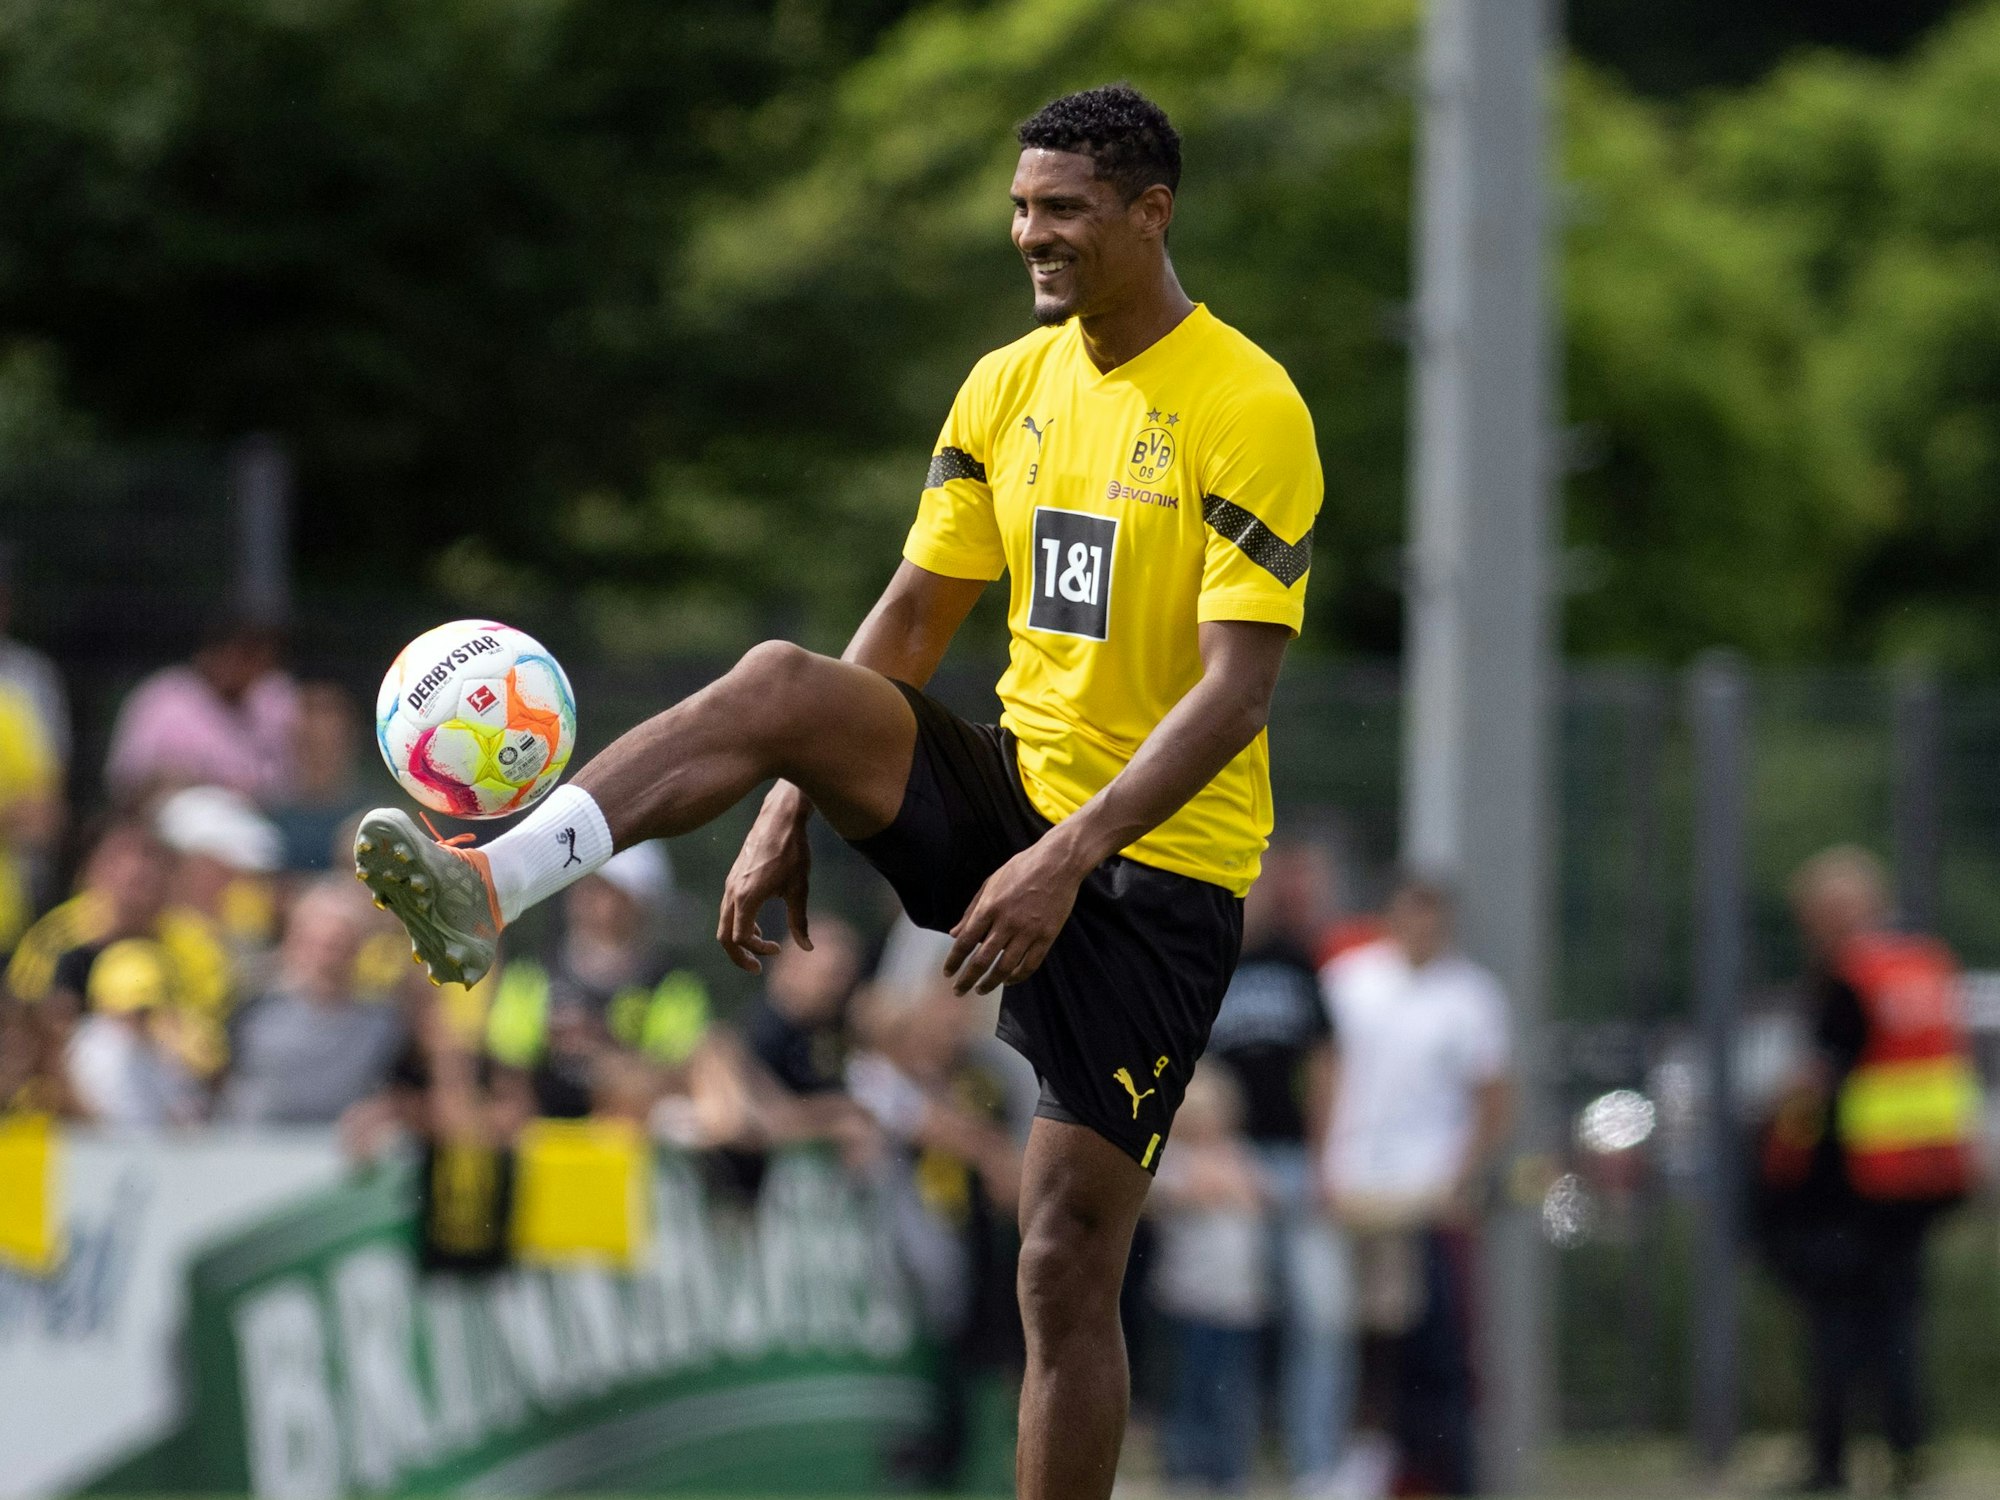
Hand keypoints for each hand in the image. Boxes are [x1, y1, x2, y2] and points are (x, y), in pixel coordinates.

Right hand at [717, 784, 813, 972]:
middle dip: (739, 956)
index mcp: (746, 897)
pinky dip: (739, 923)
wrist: (780, 817)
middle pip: (724, 937)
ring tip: (762, 945)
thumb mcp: (799, 888)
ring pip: (724, 922)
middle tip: (757, 967)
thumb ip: (799, 921)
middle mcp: (732, 892)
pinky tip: (757, 924)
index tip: (778, 948)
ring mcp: (730, 884)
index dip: (757, 950)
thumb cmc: (792, 851)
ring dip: (739, 939)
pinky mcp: (733, 877)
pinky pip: (728, 909)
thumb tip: (807, 948)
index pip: (741, 939)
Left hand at [942, 834, 1088, 994]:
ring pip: (1006, 967)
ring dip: (991, 983)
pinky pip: (1030, 964)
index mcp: (989, 906)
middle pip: (982, 960)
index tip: (948, 973)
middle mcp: (1007, 922)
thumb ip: (972, 909)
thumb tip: (954, 933)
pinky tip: (1008, 980)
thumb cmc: (1022, 868)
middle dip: (968, 979)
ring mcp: (1028, 931)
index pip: (965, 942)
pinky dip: (1018, 977)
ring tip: (981, 989)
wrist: (1058, 862)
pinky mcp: (1047, 936)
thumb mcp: (991, 882)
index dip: (954, 961)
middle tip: (959, 991)